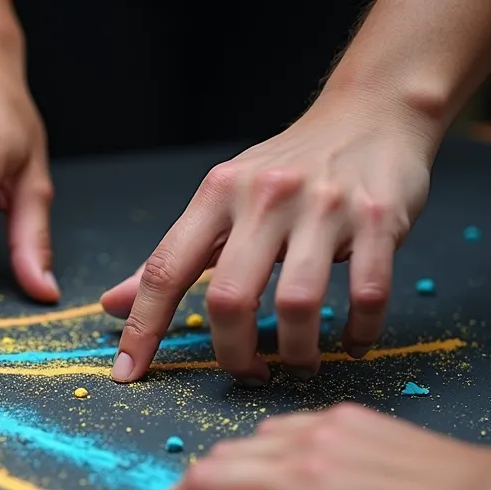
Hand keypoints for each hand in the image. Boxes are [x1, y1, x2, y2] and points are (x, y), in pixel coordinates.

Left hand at [101, 98, 435, 383]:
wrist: (372, 113)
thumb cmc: (285, 170)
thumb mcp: (219, 201)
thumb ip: (170, 257)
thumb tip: (112, 304)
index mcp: (216, 195)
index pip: (165, 269)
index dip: (142, 327)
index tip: (127, 375)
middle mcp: (264, 198)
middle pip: (230, 298)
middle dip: (234, 353)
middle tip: (247, 374)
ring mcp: (323, 207)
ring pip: (298, 304)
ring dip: (298, 352)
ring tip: (299, 367)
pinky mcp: (378, 218)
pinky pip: (368, 294)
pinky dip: (359, 333)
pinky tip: (351, 345)